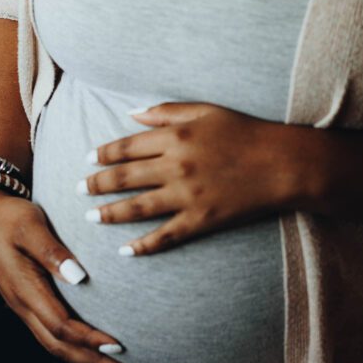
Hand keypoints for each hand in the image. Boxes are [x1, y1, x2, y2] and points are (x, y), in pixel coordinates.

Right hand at [0, 187, 126, 362]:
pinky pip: (48, 333)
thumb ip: (52, 251)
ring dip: (82, 358)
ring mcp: (22, 304)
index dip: (89, 338)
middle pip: (57, 345)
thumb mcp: (30, 225)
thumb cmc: (10, 215)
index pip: (61, 325)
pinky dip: (71, 345)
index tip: (118, 344)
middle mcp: (21, 303)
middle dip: (90, 360)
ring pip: (52, 343)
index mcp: (23, 288)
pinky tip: (89, 347)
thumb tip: (80, 277)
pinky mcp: (26, 300)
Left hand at [80, 102, 308, 255]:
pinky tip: (125, 251)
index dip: (102, 153)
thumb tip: (130, 113)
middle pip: (123, 177)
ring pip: (136, 208)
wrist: (283, 163)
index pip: (125, 146)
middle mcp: (175, 165)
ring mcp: (187, 195)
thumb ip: (165, 110)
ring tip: (91, 217)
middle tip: (78, 190)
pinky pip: (165, 236)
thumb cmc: (246, 131)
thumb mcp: (205, 110)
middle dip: (95, 184)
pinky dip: (143, 246)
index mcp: (175, 136)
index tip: (88, 159)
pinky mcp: (201, 220)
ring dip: (109, 213)